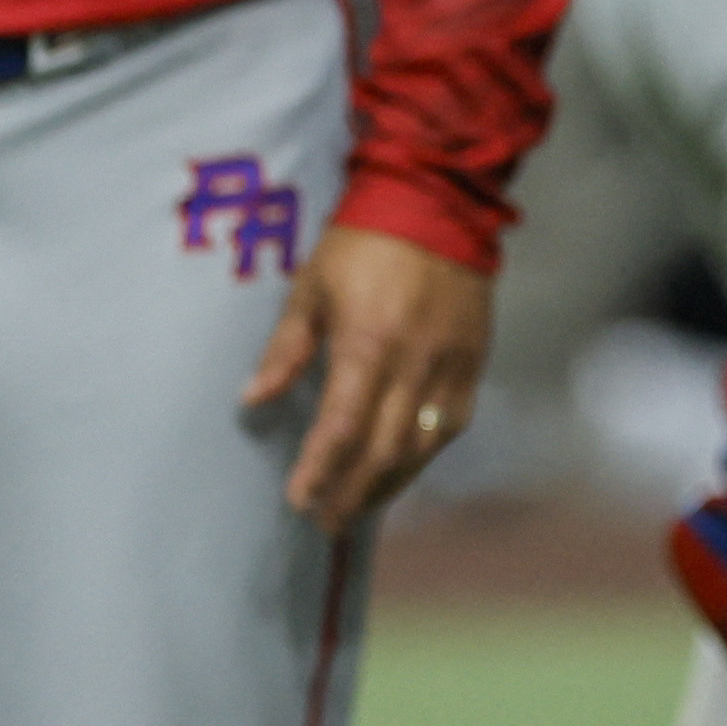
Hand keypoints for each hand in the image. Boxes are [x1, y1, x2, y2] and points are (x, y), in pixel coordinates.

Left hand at [246, 225, 492, 533]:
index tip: (297, 499)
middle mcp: (414, 363)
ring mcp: (450, 365)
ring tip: (358, 507)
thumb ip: (286, 349)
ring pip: (422, 446)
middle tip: (325, 521)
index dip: (319, 470)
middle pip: (384, 450)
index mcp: (369, 343)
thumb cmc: (362, 244)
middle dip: (351, 493)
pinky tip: (402, 468)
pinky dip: (424, 453)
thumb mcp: (312, 288)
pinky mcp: (474, 361)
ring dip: (388, 484)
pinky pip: (451, 423)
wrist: (438, 203)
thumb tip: (252, 398)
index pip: (342, 427)